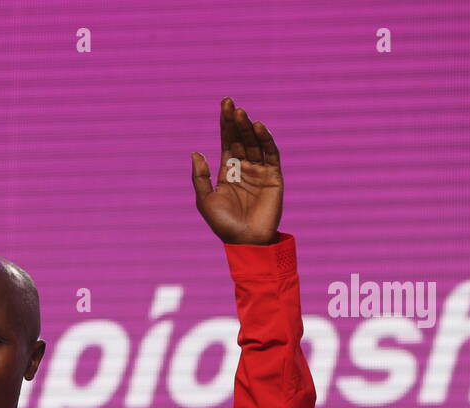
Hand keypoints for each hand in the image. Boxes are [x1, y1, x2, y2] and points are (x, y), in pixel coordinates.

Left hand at [191, 97, 281, 244]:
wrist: (246, 241)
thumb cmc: (223, 224)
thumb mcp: (205, 200)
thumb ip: (200, 177)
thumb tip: (195, 152)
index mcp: (227, 172)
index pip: (227, 142)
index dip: (224, 124)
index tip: (223, 104)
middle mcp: (244, 168)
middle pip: (240, 139)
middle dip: (235, 121)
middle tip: (230, 103)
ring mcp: (260, 171)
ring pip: (254, 143)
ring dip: (248, 127)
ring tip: (241, 114)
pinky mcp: (274, 177)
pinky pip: (271, 154)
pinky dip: (266, 140)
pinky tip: (259, 127)